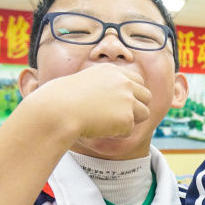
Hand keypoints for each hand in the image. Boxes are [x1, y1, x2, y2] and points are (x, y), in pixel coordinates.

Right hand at [24, 63, 151, 139]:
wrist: (58, 110)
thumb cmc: (63, 99)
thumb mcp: (85, 83)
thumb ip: (104, 86)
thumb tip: (113, 100)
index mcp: (113, 71)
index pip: (137, 80)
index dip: (132, 94)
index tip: (121, 103)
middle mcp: (124, 82)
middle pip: (147, 96)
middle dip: (136, 107)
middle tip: (119, 116)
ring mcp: (127, 99)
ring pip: (144, 113)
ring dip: (131, 121)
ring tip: (110, 123)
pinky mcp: (127, 118)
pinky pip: (129, 130)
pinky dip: (118, 133)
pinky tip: (101, 129)